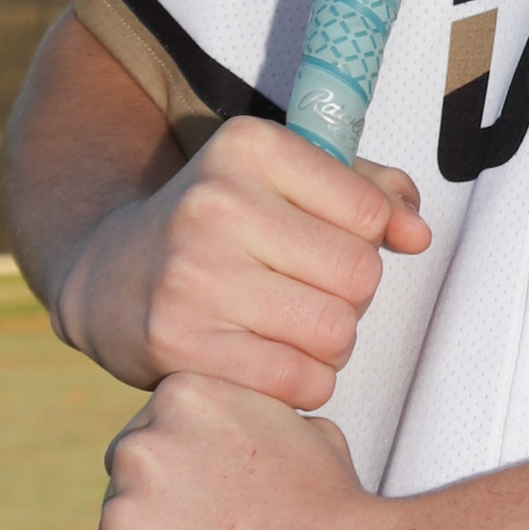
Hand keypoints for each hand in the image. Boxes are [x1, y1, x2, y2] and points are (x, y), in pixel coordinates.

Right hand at [54, 119, 429, 403]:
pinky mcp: (179, 343)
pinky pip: (298, 381)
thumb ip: (367, 193)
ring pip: (336, 332)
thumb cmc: (222, 226)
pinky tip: (275, 362)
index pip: (369, 210)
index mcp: (248, 147)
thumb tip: (418, 234)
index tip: (329, 243)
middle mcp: (216, 203)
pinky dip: (305, 382)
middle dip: (352, 296)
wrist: (110, 276)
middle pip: (359, 275)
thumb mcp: (285, 181)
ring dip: (331, 342)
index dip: (368, 239)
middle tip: (312, 293)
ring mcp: (193, 275)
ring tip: (295, 327)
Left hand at [92, 373, 397, 529]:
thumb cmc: (340, 510)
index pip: (149, 450)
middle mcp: (138, 447)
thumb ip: (246, 426)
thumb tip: (227, 453)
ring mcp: (121, 516)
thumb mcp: (297, 428)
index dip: (184, 492)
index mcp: (179, 396)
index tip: (219, 517)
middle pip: (123, 502)